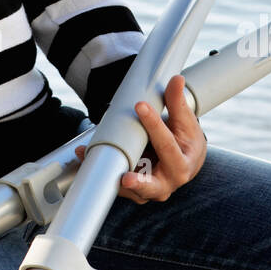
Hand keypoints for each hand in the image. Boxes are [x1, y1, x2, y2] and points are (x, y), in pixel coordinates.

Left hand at [75, 74, 206, 205]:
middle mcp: (166, 183)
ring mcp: (148, 189)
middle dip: (138, 181)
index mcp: (182, 165)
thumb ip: (177, 102)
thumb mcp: (184, 122)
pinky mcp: (133, 190)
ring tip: (88, 155)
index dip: (153, 124)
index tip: (139, 105)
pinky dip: (101, 170)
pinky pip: (115, 182)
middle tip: (126, 178)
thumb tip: (177, 79)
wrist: (185, 160)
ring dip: (108, 172)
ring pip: (127, 187)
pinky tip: (84, 156)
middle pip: (151, 185)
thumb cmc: (185, 140)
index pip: (167, 144)